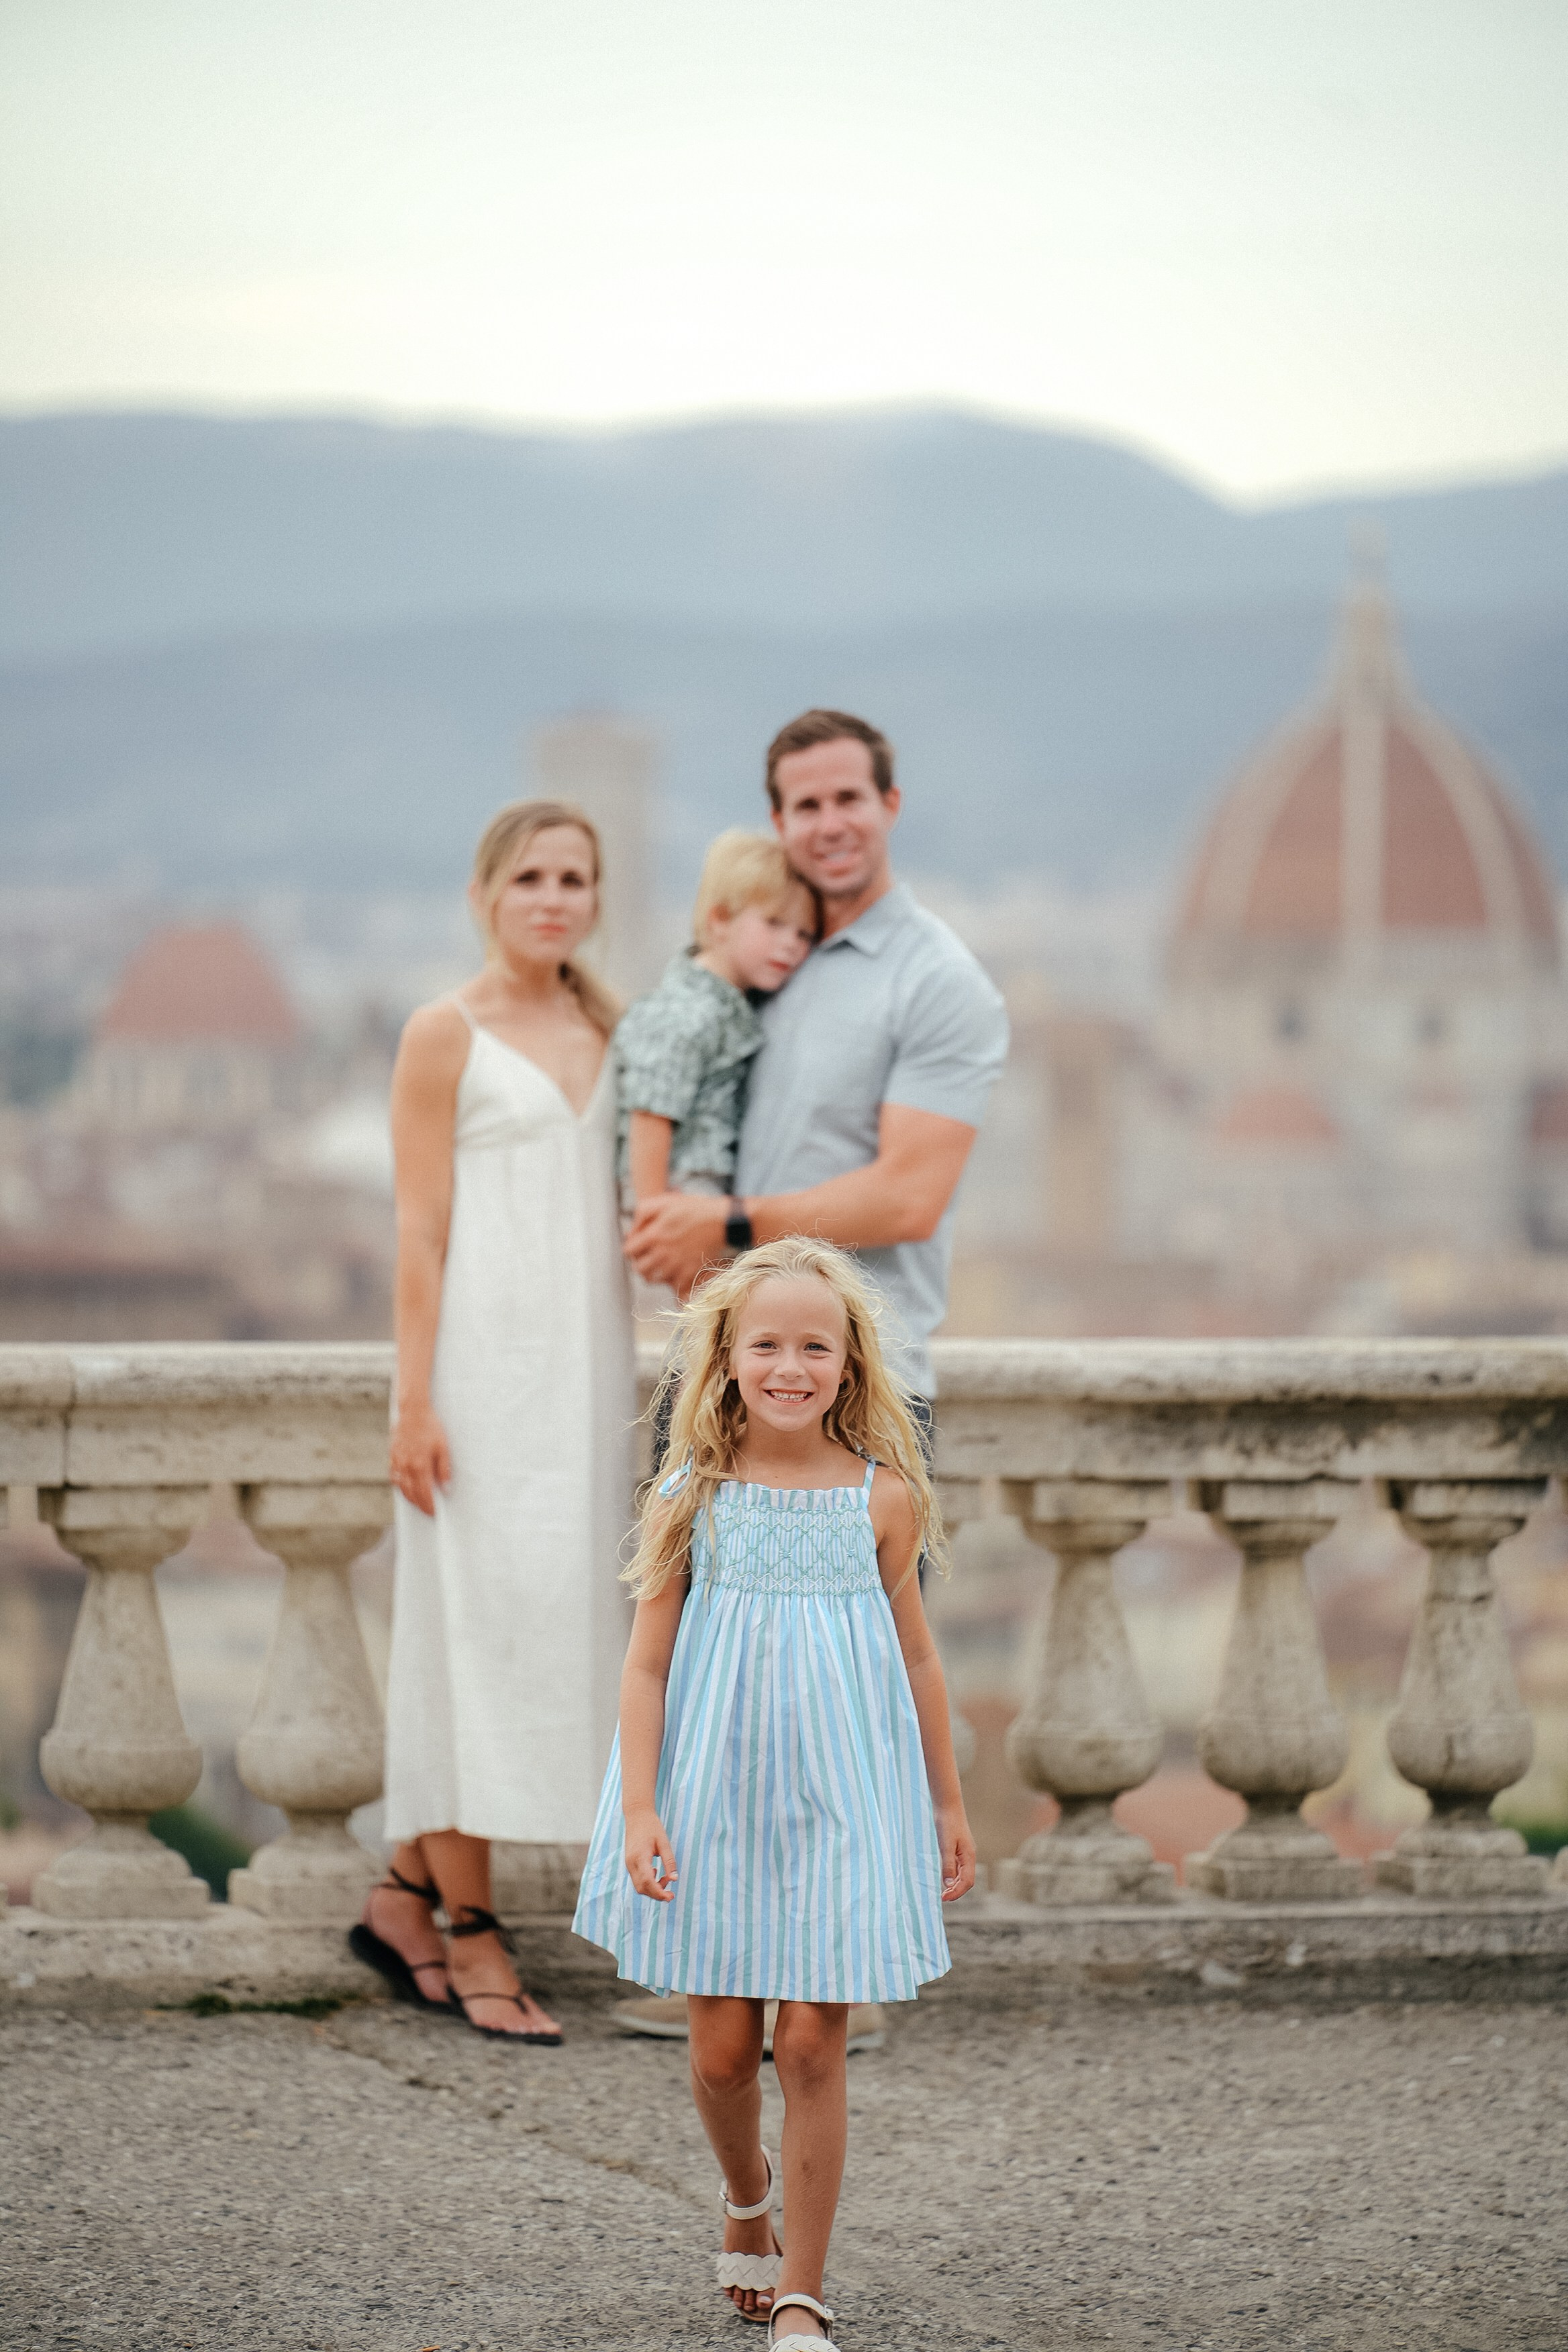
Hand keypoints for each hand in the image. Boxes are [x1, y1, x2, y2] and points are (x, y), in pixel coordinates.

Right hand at [389, 1400, 451, 1515]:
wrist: (413, 1411)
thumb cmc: (430, 1427)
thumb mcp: (443, 1447)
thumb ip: (444, 1469)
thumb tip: (446, 1487)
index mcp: (420, 1465)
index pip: (424, 1493)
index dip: (429, 1505)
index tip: (434, 1513)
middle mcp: (406, 1466)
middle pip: (412, 1493)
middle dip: (420, 1505)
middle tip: (427, 1512)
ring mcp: (397, 1461)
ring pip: (401, 1487)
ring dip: (409, 1498)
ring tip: (417, 1503)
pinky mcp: (392, 1455)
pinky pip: (394, 1476)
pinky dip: (399, 1485)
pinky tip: (404, 1487)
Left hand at [624, 1191, 727, 1290]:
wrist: (721, 1220)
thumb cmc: (692, 1208)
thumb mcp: (663, 1201)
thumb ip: (641, 1214)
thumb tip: (631, 1232)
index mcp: (653, 1235)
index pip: (629, 1251)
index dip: (632, 1248)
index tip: (639, 1246)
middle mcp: (662, 1253)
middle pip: (639, 1269)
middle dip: (640, 1264)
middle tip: (648, 1259)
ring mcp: (676, 1266)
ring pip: (654, 1280)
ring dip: (654, 1274)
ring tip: (661, 1267)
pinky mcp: (690, 1274)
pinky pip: (675, 1288)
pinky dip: (674, 1285)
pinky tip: (677, 1276)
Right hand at [624, 1807, 678, 1900]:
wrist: (637, 1815)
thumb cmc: (652, 1827)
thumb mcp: (664, 1843)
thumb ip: (669, 1861)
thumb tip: (675, 1879)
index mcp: (639, 1858)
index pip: (648, 1883)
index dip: (659, 1893)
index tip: (671, 1897)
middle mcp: (631, 1863)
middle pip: (642, 1888)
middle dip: (657, 1894)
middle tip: (671, 1893)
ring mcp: (628, 1864)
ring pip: (639, 1886)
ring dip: (653, 1888)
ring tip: (666, 1878)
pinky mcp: (629, 1863)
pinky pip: (637, 1879)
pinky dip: (648, 1882)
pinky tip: (657, 1872)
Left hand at [936, 1803, 976, 1903]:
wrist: (947, 1806)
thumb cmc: (947, 1824)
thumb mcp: (945, 1846)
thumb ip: (948, 1865)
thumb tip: (949, 1885)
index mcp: (969, 1857)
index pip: (967, 1882)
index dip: (957, 1893)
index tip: (944, 1898)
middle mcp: (969, 1857)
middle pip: (967, 1881)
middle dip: (956, 1892)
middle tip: (942, 1898)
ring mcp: (965, 1853)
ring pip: (963, 1875)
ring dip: (955, 1885)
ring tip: (943, 1892)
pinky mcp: (958, 1849)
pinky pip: (958, 1868)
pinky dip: (953, 1876)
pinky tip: (944, 1878)